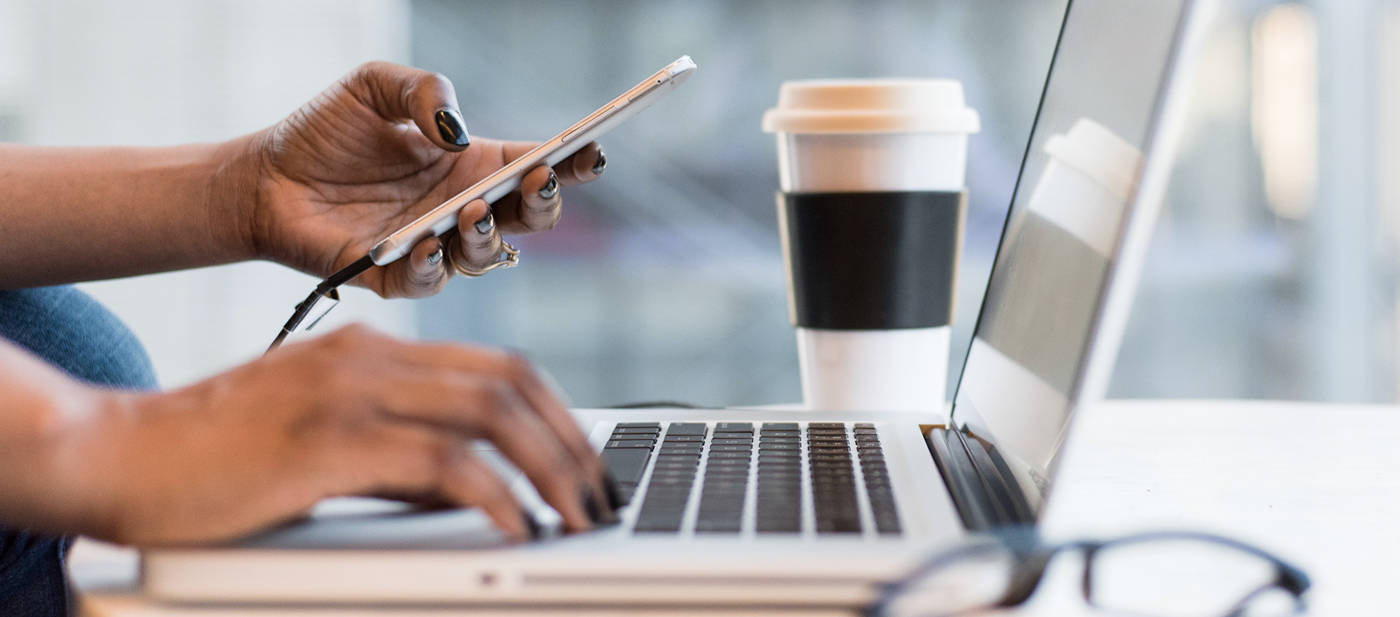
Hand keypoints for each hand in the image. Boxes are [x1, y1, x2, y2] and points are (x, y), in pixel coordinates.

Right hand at [44, 325, 614, 545]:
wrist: (117, 454)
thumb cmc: (217, 459)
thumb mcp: (325, 443)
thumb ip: (399, 455)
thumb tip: (474, 490)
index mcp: (373, 349)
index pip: (499, 365)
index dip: (558, 413)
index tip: (587, 463)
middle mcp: (371, 356)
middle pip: (511, 382)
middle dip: (572, 443)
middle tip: (601, 496)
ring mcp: (350, 391)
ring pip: (491, 413)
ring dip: (551, 469)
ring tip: (578, 518)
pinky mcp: (329, 440)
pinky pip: (443, 462)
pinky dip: (495, 496)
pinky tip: (517, 528)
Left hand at [238, 62, 606, 297]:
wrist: (263, 177)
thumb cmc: (325, 132)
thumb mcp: (374, 86)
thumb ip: (422, 91)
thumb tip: (456, 130)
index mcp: (472, 164)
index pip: (537, 165)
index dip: (571, 161)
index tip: (591, 149)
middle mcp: (462, 209)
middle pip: (529, 218)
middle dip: (544, 202)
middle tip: (537, 180)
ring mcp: (434, 246)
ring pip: (487, 256)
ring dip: (489, 235)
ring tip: (472, 210)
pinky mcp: (395, 277)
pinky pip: (429, 281)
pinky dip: (434, 265)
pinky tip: (426, 242)